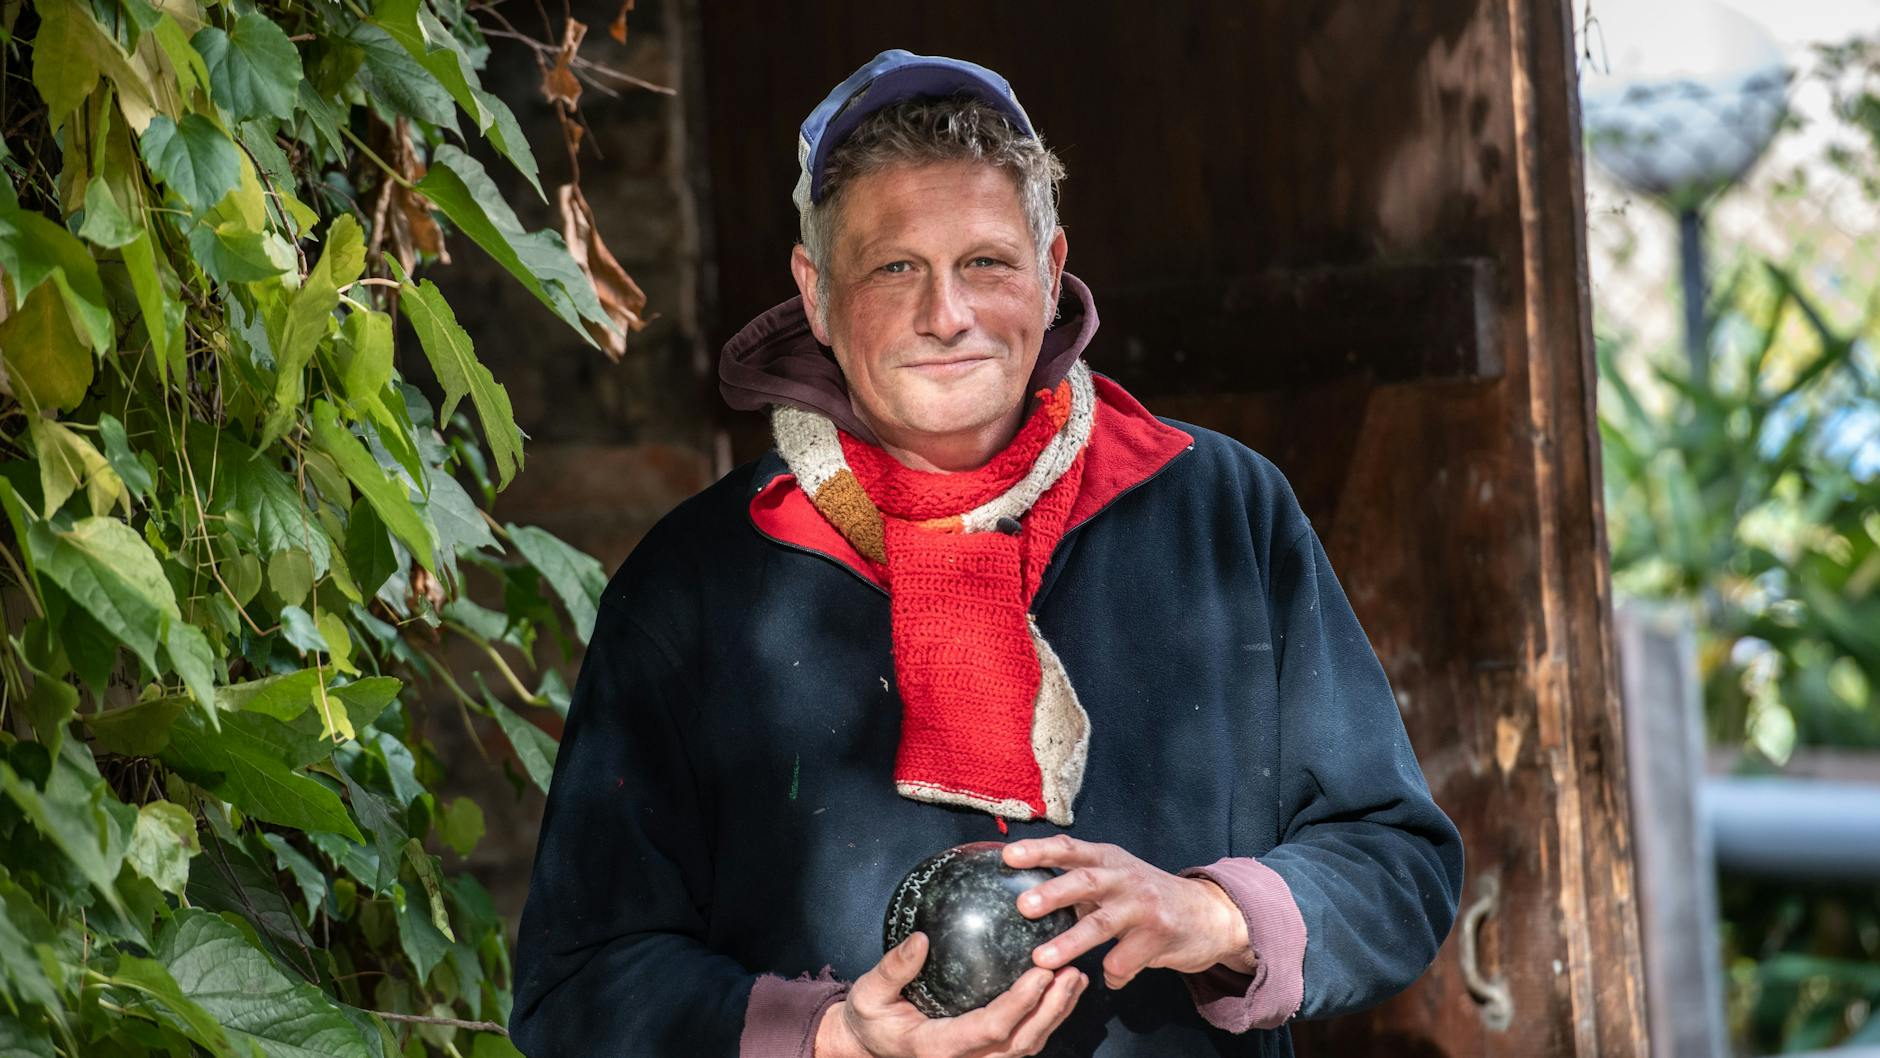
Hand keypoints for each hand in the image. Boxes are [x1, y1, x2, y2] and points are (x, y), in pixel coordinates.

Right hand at [815, 931, 1084, 1057]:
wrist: (868, 1046)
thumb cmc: (870, 1018)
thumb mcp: (869, 993)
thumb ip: (893, 969)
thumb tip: (921, 939)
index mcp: (938, 1048)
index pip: (990, 1029)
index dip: (1020, 1004)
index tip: (1042, 972)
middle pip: (1020, 1043)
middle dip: (1051, 1009)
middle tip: (1071, 971)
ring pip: (1027, 1046)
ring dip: (1056, 1013)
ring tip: (1076, 978)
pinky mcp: (984, 1055)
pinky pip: (1022, 1042)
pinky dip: (1045, 1018)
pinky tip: (1060, 990)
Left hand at [1004, 836, 1254, 989]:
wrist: (1209, 913)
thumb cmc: (1147, 897)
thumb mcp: (1117, 878)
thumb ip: (1080, 883)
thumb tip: (1024, 893)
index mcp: (1109, 858)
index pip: (1070, 848)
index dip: (1039, 851)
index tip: (1008, 856)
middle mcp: (1126, 877)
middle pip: (1086, 880)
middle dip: (1053, 892)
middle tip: (1023, 905)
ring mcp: (1144, 906)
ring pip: (1103, 924)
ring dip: (1070, 943)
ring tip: (1042, 959)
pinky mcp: (1160, 935)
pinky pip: (1124, 961)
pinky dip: (1112, 973)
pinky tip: (1110, 977)